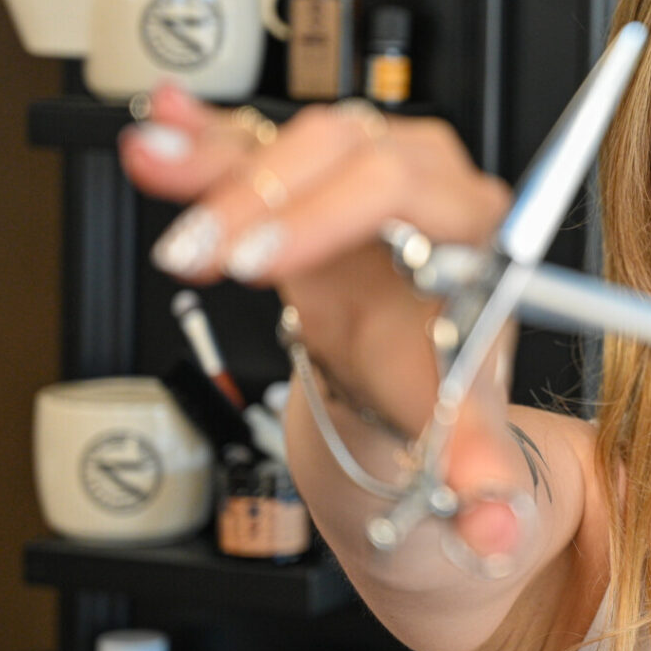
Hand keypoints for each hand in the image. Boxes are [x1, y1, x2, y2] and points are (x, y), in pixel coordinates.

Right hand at [119, 84, 528, 566]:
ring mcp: (365, 169)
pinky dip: (205, 137)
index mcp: (473, 228)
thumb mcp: (460, 429)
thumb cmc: (439, 385)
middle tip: (200, 253)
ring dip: (221, 164)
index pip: (405, 188)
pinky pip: (257, 142)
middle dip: (261, 199)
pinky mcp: (310, 174)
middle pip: (345, 150)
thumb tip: (493, 528)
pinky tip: (161, 122)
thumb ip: (477, 476)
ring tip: (156, 166)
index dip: (329, 215)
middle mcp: (426, 181)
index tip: (263, 260)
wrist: (415, 374)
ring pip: (295, 139)